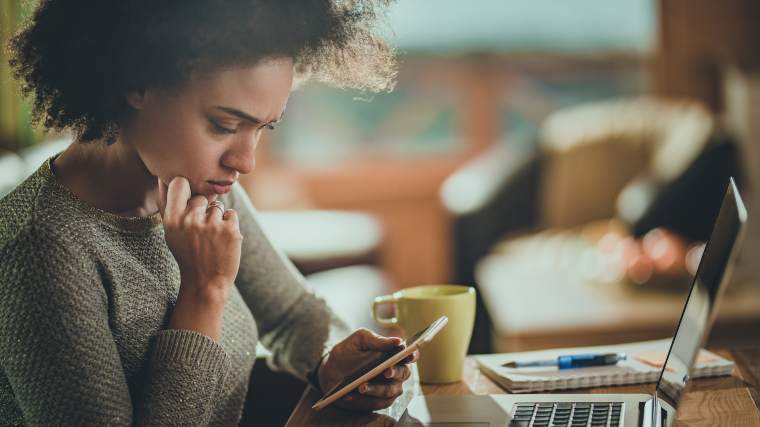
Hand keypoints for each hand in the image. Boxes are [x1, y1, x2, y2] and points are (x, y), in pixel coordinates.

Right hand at [157, 176, 242, 301]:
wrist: (206, 282)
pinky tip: (222, 240)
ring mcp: (212, 225)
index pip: (179, 183)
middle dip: (203, 210)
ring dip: (217, 219)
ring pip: (217, 206)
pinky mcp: (231, 230)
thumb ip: (168, 206)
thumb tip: (163, 178)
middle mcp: (191, 220)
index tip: (188, 199)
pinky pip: (231, 214)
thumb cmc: (187, 255)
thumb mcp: (171, 233)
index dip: (186, 188)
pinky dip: (229, 225)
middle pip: (201, 197)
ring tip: (211, 239)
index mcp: (172, 220)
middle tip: (201, 232)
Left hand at [317, 329, 418, 411]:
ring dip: (376, 389)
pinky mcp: (378, 403)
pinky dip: (362, 400)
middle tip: (385, 371)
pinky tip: (350, 395)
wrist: (330, 372)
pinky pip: (375, 404)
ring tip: (361, 386)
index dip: (412, 355)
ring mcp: (388, 389)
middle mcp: (395, 373)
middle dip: (394, 373)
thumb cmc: (347, 353)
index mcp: (393, 354)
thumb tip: (397, 341)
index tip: (409, 355)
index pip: (410, 355)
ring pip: (390, 391)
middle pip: (403, 373)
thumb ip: (376, 340)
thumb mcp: (358, 341)